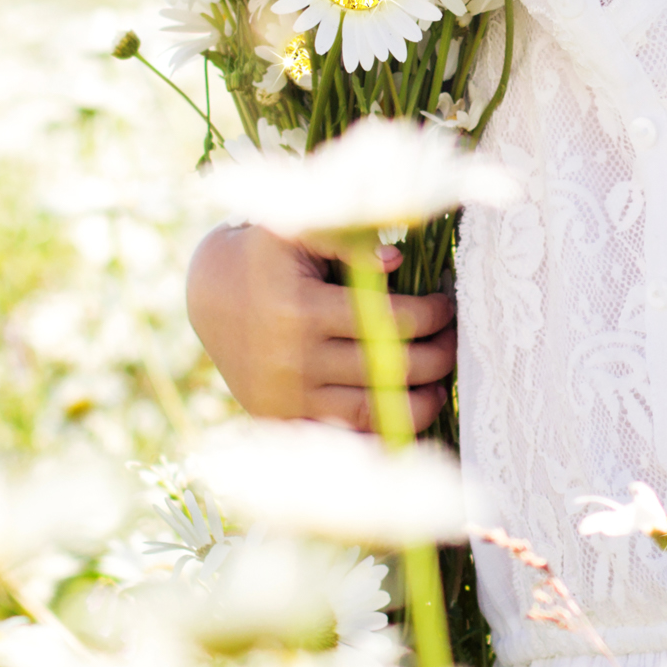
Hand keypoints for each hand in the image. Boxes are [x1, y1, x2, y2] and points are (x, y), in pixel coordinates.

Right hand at [186, 224, 456, 433]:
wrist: (211, 291)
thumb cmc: (269, 252)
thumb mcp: (298, 228)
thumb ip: (347, 239)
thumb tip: (397, 262)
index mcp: (300, 309)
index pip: (393, 320)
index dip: (434, 314)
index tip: (447, 303)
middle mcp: (292, 360)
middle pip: (391, 369)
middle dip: (438, 357)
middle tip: (454, 342)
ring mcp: (286, 398)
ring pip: (374, 413)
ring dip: (420, 404)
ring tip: (439, 386)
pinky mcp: (281, 421)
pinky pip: (344, 438)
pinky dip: (381, 433)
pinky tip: (405, 416)